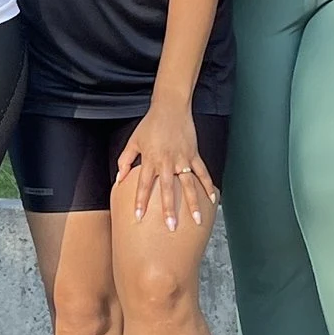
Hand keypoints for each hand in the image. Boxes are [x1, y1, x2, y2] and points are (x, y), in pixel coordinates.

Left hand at [115, 102, 213, 233]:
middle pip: (167, 189)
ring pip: (188, 185)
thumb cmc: (150, 124)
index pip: (143, 185)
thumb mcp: (134, 141)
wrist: (170, 108)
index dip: (140, 201)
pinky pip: (202, 173)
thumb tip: (119, 179)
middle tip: (171, 226)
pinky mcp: (194, 154)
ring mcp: (182, 159)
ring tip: (196, 220)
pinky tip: (213, 200)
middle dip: (169, 209)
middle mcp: (167, 162)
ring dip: (193, 203)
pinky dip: (208, 186)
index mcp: (150, 160)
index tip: (138, 217)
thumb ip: (125, 161)